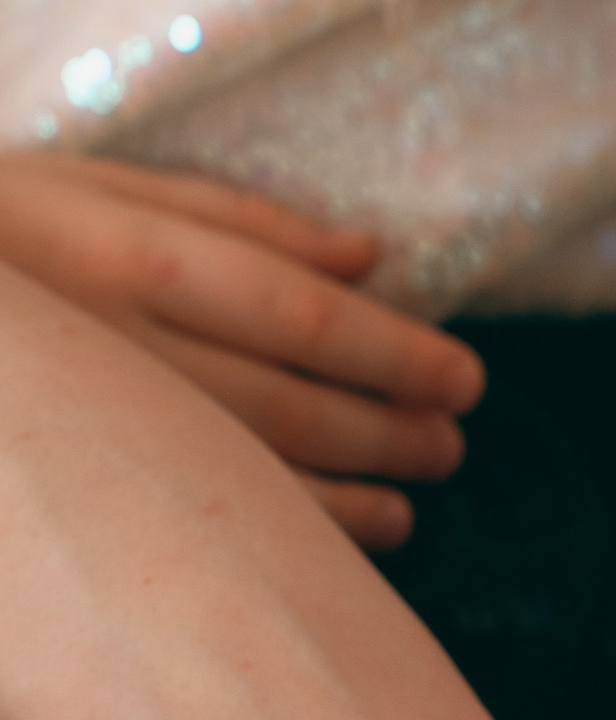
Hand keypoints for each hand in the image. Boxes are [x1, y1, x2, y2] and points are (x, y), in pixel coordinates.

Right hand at [0, 149, 481, 550]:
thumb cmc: (8, 229)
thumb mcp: (104, 187)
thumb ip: (239, 220)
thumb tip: (369, 255)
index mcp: (133, 259)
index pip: (295, 313)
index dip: (392, 353)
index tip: (465, 378)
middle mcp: (119, 348)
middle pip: (287, 404)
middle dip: (386, 430)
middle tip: (450, 441)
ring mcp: (100, 423)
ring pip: (252, 476)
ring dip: (353, 491)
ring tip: (414, 494)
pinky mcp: (85, 478)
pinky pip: (203, 520)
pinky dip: (293, 532)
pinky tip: (351, 531)